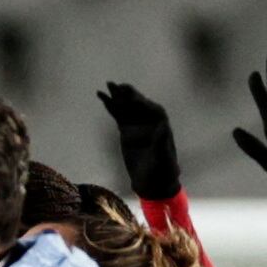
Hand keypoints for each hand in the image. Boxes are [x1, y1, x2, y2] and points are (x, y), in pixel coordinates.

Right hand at [96, 82, 181, 203]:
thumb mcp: (163, 158)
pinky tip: (102, 97)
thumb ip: (162, 143)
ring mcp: (137, 124)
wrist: (152, 181)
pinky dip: (110, 106)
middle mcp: (149, 120)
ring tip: (107, 85)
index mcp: (160, 123)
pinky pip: (118, 115)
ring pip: (126, 107)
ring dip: (117, 96)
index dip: (141, 102)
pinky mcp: (126, 130)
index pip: (151, 108)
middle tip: (116, 84)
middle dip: (127, 94)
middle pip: (137, 104)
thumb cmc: (162, 170)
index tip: (131, 98)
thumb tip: (163, 128)